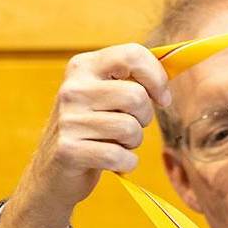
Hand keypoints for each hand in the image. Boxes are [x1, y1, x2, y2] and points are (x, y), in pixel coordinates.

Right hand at [29, 43, 172, 209]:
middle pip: (136, 97)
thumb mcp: (105, 97)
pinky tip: (111, 163)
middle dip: (144, 118)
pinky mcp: (69, 150)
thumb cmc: (92, 132)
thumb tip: (173, 71)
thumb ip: (132, 80)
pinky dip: (126, 164)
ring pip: (131, 129)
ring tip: (116, 144)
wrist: (54, 172)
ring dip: (133, 144)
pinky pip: (120, 157)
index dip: (157, 78)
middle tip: (129, 128)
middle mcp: (73, 88)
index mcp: (83, 67)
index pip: (132, 55)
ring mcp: (69, 119)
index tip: (162, 98)